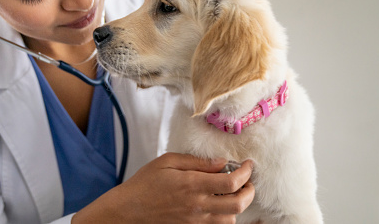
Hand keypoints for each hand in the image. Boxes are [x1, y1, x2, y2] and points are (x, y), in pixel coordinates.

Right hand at [72, 152, 254, 223]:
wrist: (128, 210)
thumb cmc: (145, 183)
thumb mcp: (168, 162)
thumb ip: (197, 162)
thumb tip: (221, 162)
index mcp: (192, 185)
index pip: (231, 181)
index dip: (246, 172)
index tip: (249, 165)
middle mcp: (197, 206)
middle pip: (238, 204)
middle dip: (250, 191)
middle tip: (248, 181)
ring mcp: (196, 221)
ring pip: (230, 220)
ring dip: (237, 206)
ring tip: (233, 193)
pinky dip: (225, 218)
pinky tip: (219, 206)